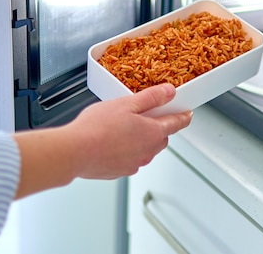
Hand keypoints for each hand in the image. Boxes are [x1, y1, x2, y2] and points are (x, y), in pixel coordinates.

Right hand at [71, 83, 192, 179]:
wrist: (75, 151)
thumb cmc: (97, 128)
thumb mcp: (126, 103)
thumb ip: (151, 97)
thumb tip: (169, 92)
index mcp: (152, 133)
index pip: (176, 124)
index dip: (183, 117)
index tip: (187, 115)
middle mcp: (147, 152)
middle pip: (160, 137)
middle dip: (157, 127)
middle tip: (144, 116)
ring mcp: (134, 164)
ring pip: (144, 149)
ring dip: (139, 140)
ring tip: (120, 128)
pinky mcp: (119, 171)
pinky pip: (129, 159)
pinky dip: (125, 151)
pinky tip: (110, 142)